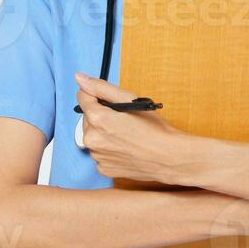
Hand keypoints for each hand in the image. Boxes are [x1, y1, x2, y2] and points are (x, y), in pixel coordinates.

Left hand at [75, 72, 189, 183]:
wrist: (168, 157)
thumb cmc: (153, 129)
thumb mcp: (130, 99)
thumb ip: (101, 87)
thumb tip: (80, 78)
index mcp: (97, 118)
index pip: (82, 98)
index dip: (97, 96)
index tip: (109, 101)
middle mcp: (91, 139)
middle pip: (87, 118)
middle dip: (101, 116)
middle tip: (123, 120)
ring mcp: (97, 156)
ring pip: (93, 137)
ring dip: (104, 134)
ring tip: (125, 136)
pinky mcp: (103, 169)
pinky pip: (100, 154)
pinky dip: (109, 150)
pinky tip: (124, 148)